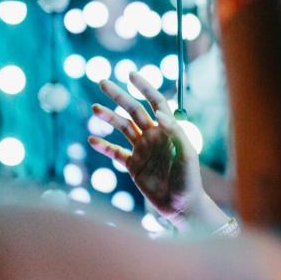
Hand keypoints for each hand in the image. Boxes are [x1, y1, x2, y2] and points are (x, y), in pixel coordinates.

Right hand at [89, 71, 203, 218]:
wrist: (182, 205)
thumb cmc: (189, 179)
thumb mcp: (186, 154)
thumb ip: (174, 133)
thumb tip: (159, 114)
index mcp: (168, 130)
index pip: (155, 102)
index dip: (144, 87)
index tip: (130, 74)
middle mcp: (153, 136)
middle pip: (133, 110)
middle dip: (118, 95)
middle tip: (102, 82)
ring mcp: (142, 150)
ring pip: (122, 128)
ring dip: (109, 117)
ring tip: (95, 108)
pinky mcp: (133, 166)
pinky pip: (116, 152)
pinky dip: (104, 146)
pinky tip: (92, 140)